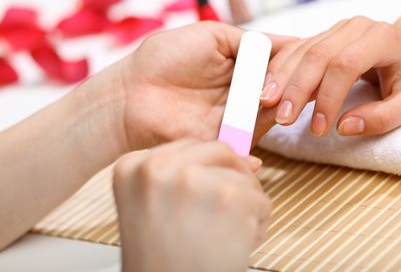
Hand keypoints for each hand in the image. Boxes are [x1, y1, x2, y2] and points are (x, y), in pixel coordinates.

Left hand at [77, 21, 294, 161]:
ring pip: (267, 117)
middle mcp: (241, 93)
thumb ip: (249, 40)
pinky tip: (268, 128)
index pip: (277, 66)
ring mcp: (232, 119)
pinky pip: (244, 146)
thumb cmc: (164, 58)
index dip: (292, 64)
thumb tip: (291, 41)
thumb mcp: (211, 36)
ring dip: (276, 110)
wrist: (129, 93)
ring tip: (279, 100)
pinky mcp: (220, 141)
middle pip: (278, 92)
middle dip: (288, 87)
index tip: (307, 57)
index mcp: (241, 67)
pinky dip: (254, 148)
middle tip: (293, 80)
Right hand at [113, 140, 271, 271]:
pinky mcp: (228, 197)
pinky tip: (238, 243)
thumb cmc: (162, 264)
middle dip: (234, 178)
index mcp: (132, 167)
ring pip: (244, 176)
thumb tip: (244, 157)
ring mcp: (193, 179)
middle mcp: (158, 167)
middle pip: (220, 151)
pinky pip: (260, 200)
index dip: (208, 171)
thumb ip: (180, 176)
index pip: (188, 147)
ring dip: (246, 204)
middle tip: (228, 210)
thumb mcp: (151, 207)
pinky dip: (258, 224)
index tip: (208, 194)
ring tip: (228, 235)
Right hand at [257, 16, 400, 136]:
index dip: (328, 97)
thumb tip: (344, 127)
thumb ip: (383, 117)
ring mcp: (338, 28)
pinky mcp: (325, 35)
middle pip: (317, 54)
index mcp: (383, 38)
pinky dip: (280, 69)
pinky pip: (297, 49)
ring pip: (302, 50)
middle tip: (282, 117)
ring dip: (282, 78)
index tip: (318, 128)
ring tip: (265, 103)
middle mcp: (356, 26)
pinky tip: (269, 88)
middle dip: (296, 88)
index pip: (346, 64)